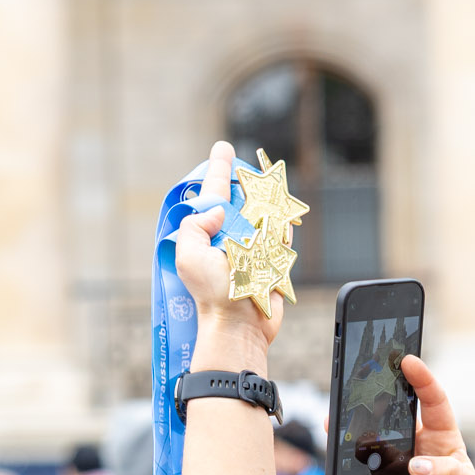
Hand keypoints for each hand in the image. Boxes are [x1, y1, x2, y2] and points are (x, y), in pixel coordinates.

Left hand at [173, 141, 283, 370]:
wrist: (239, 325)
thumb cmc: (212, 294)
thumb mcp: (189, 256)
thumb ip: (196, 226)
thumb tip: (219, 211)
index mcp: (210, 232)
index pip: (214, 193)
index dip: (219, 169)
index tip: (223, 149)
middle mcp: (232, 237)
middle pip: (243, 199)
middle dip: (246, 180)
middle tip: (249, 164)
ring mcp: (255, 248)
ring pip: (266, 214)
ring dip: (269, 199)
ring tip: (271, 183)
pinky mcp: (274, 261)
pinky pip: (283, 236)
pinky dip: (285, 224)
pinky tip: (286, 212)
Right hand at [353, 356, 474, 474]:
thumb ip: (450, 474)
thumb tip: (418, 465)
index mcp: (443, 442)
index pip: (433, 403)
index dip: (422, 380)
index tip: (408, 361)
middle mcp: (415, 453)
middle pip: (392, 420)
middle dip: (376, 402)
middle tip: (359, 386)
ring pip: (369, 450)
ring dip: (355, 441)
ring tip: (339, 429)